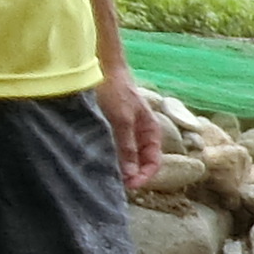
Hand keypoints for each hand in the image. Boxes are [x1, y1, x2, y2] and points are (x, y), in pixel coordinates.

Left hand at [96, 71, 165, 191]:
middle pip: (140, 162)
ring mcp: (127, 131)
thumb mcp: (122, 120)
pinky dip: (110, 157)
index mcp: (151, 131)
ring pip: (127, 156)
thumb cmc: (116, 90)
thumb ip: (127, 147)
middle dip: (131, 174)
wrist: (102, 67)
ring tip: (107, 174)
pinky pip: (115, 148)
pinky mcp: (113, 128)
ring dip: (119, 167)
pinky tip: (99, 160)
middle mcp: (141, 133)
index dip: (144, 176)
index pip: (154, 162)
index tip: (130, 186)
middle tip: (116, 184)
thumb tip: (131, 174)